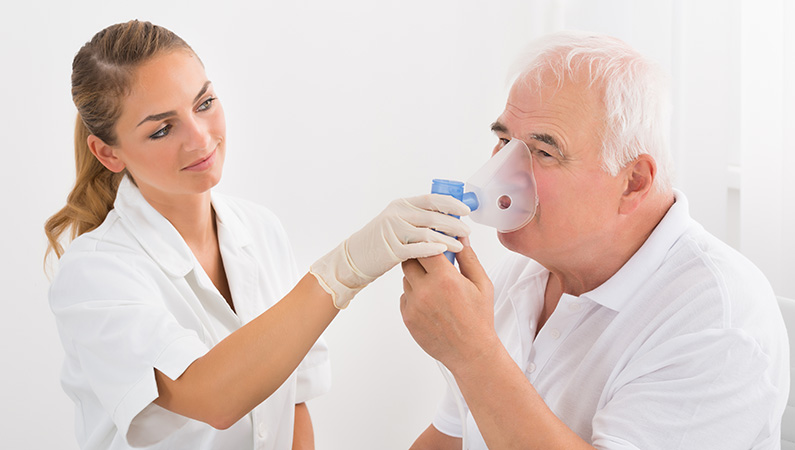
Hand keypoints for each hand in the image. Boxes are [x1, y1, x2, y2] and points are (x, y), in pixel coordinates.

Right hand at [310, 194, 470, 308]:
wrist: (354, 257)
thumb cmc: (381, 242)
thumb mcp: (398, 223)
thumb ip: (418, 219)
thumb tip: (447, 218)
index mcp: (402, 205)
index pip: (432, 200)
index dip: (451, 204)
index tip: (466, 210)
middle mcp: (398, 214)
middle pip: (433, 216)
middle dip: (454, 224)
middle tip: (467, 232)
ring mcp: (393, 231)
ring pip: (427, 232)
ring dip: (447, 239)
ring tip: (460, 246)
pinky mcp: (391, 249)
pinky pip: (416, 248)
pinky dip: (432, 249)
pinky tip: (444, 252)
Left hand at [400, 239, 496, 371]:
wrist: (471, 352)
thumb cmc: (479, 319)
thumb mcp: (482, 284)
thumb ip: (469, 258)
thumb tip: (460, 237)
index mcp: (445, 279)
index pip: (425, 247)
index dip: (427, 242)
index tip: (431, 242)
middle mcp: (425, 291)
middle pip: (409, 260)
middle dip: (420, 258)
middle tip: (432, 264)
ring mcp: (414, 305)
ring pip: (406, 279)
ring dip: (416, 278)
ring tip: (435, 288)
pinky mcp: (407, 318)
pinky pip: (404, 297)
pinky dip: (413, 296)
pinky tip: (430, 304)